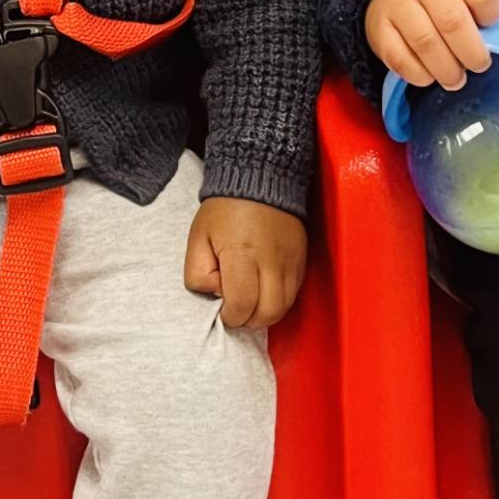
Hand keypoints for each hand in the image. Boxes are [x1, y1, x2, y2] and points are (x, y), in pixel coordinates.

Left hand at [184, 198, 306, 329]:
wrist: (260, 179)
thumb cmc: (224, 210)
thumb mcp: (197, 238)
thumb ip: (198, 274)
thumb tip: (216, 294)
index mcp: (241, 255)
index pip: (242, 306)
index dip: (230, 315)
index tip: (223, 306)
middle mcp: (271, 261)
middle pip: (267, 314)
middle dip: (249, 319)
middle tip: (237, 306)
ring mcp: (290, 261)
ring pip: (284, 308)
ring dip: (265, 312)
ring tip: (251, 297)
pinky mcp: (301, 259)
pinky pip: (294, 293)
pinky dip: (279, 299)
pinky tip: (265, 287)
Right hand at [365, 0, 498, 89]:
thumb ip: (485, 6)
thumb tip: (497, 38)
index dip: (491, 14)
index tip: (490, 26)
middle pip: (452, 22)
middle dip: (471, 52)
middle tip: (479, 66)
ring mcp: (397, 4)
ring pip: (426, 43)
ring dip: (446, 69)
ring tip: (456, 79)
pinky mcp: (379, 29)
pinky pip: (400, 58)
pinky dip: (419, 74)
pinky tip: (430, 77)